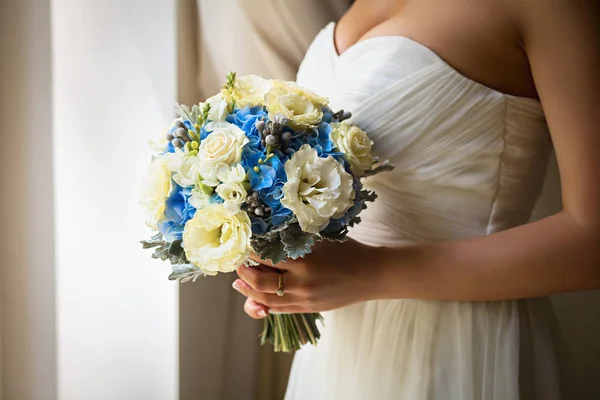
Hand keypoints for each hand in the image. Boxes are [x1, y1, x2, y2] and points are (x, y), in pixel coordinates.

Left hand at [233, 239, 384, 318]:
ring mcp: (305, 299)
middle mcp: (302, 282)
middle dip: (244, 274)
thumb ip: (295, 242)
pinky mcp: (309, 309)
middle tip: (238, 265)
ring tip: (239, 284)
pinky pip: (280, 309)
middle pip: (259, 283)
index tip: (243, 244)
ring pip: (266, 300)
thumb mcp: (320, 240)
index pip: (265, 257)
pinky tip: (257, 297)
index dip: (250, 251)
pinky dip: (265, 303)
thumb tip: (267, 239)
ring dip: (248, 292)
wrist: (372, 274)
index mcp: (304, 260)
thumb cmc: (347, 251)